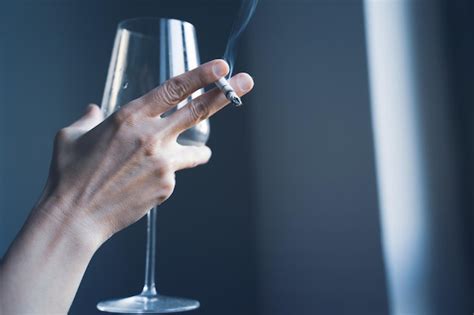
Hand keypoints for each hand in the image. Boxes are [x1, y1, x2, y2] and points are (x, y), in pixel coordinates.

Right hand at [35, 59, 253, 247]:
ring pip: (197, 151)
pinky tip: (143, 183)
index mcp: (130, 117)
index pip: (174, 88)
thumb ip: (89, 119)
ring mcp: (163, 163)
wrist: (75, 217)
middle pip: (198, 110)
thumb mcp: (72, 136)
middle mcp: (152, 137)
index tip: (222, 66)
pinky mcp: (167, 186)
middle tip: (247, 82)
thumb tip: (94, 110)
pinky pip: (175, 174)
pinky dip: (166, 175)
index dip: (201, 74)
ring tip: (195, 154)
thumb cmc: (69, 175)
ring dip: (198, 151)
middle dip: (226, 93)